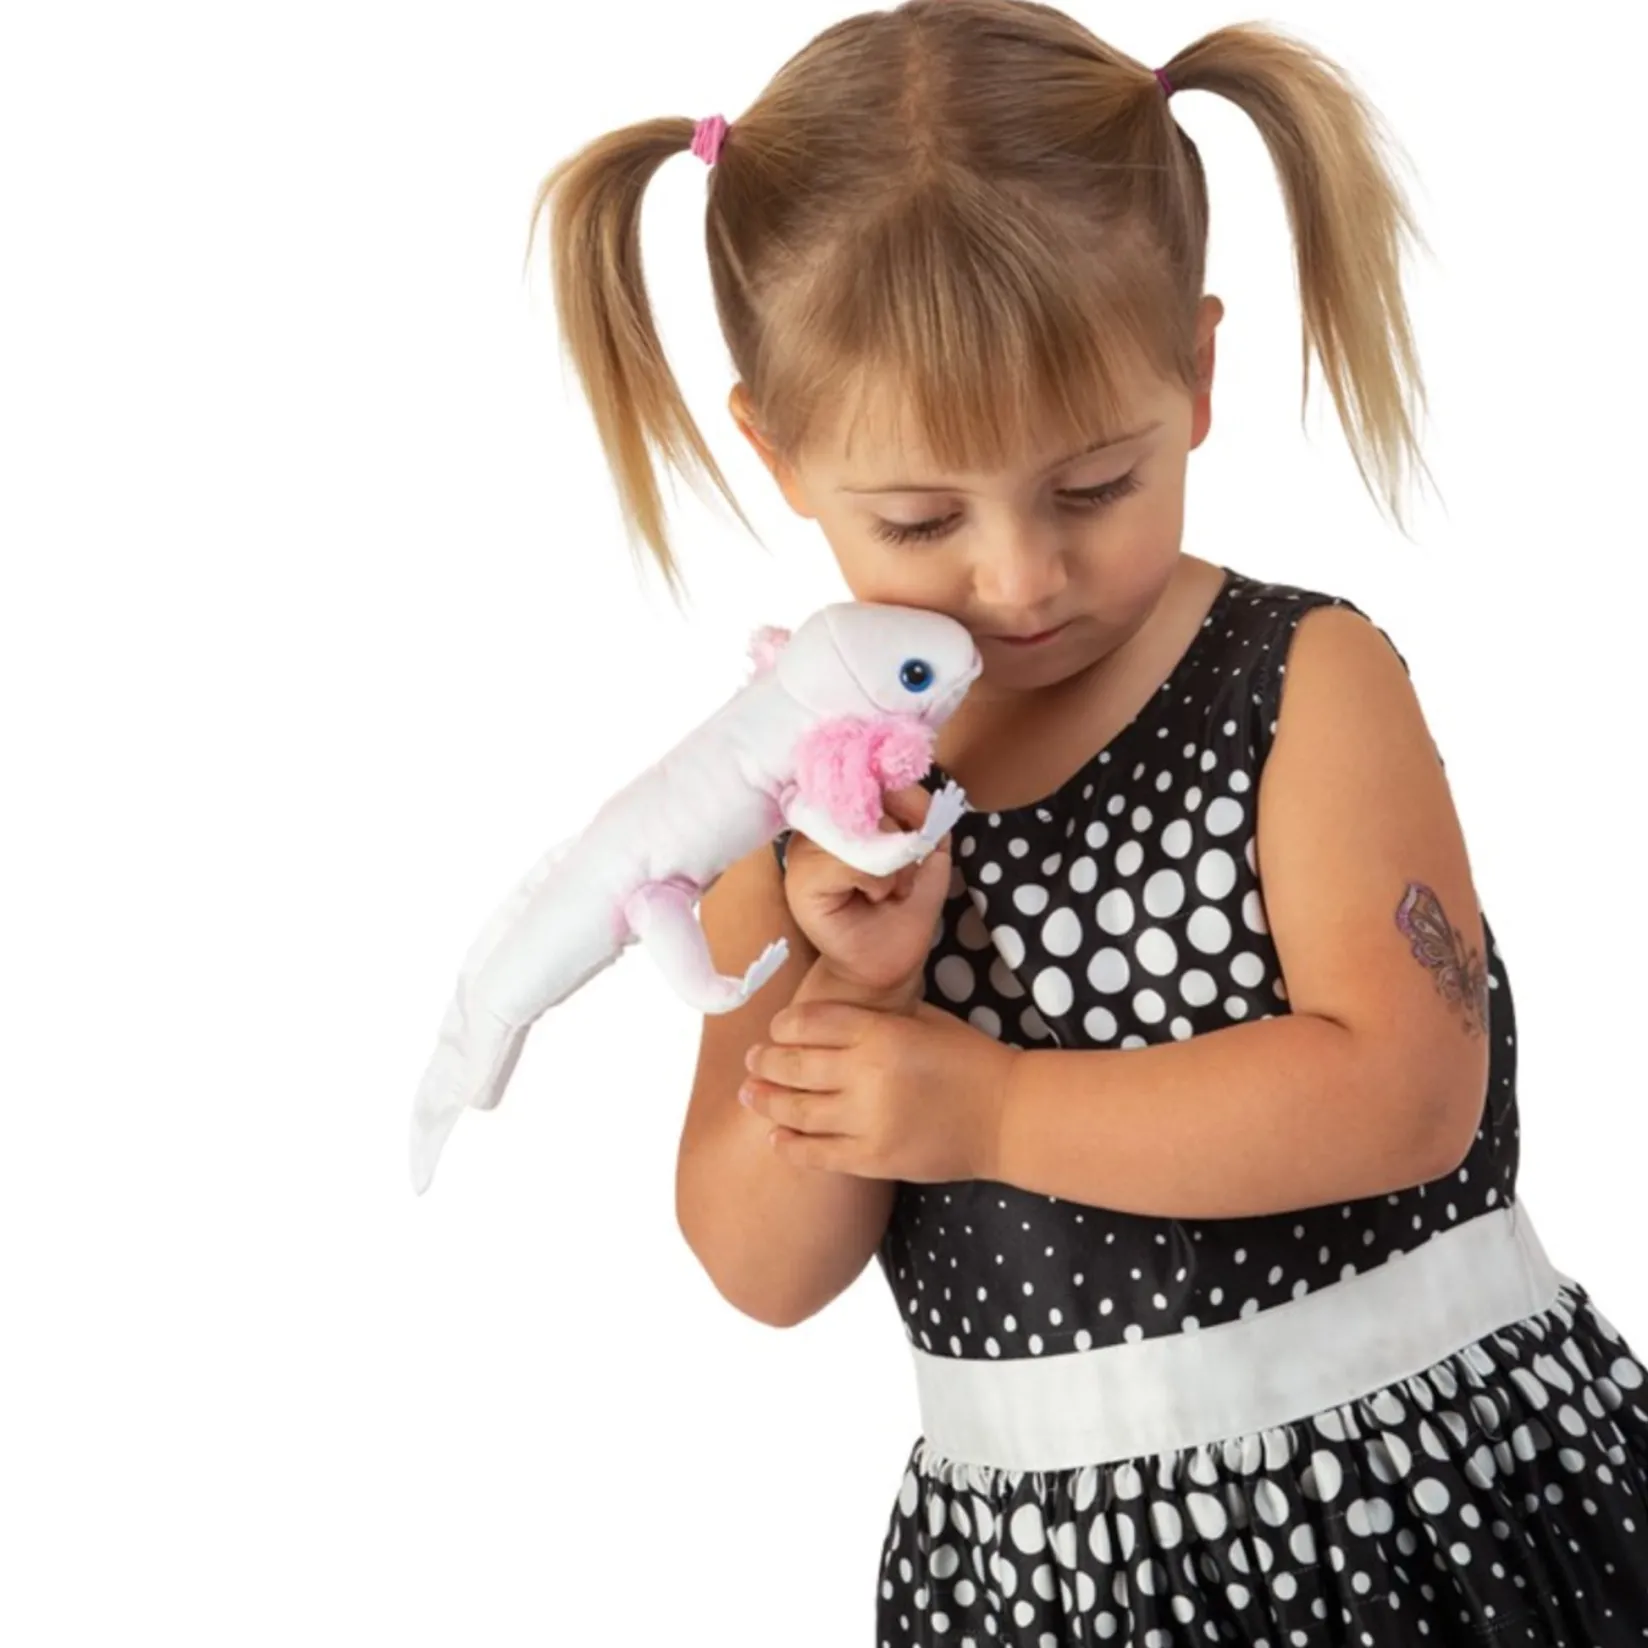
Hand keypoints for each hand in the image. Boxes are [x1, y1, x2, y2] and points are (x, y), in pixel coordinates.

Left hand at [738, 999, 1019, 1182]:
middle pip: (795, 1065)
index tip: (775, 1029)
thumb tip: (824, 1019)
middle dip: (766, 1062)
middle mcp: (868, 1074)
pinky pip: (817, 1154)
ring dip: (767, 1102)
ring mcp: (868, 1120)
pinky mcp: (873, 1158)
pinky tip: (776, 1138)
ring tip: (751, 1095)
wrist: (1007, 1116)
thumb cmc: (967, 1060)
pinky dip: (790, 1145)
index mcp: (882, 1032)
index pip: (812, 1022)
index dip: (784, 1026)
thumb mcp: (922, 1019)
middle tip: (754, 1061)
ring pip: (798, 1110)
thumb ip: (874, 1017)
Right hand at [781, 785, 952, 996]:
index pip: (867, 774)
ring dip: (892, 863)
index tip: (920, 821)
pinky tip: (875, 898)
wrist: (887, 964)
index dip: (900, 792)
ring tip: (892, 888)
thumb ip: (920, 815)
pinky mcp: (800, 877)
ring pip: (859, 828)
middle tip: (906, 871)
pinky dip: (877, 880)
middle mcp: (818, 821)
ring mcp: (804, 848)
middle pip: (866, 795)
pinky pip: (849, 859)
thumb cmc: (903, 909)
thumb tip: (911, 790)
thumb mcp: (925, 853)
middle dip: (901, 833)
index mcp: (843, 810)